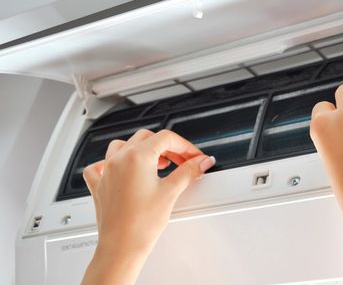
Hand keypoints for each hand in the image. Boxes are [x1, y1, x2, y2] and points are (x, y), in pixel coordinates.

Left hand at [81, 129, 214, 284]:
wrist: (121, 246)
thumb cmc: (141, 224)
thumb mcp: (171, 192)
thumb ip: (188, 172)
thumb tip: (201, 162)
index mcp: (137, 157)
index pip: (166, 138)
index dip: (185, 146)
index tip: (194, 156)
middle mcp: (119, 159)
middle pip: (147, 138)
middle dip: (168, 147)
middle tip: (183, 161)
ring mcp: (107, 171)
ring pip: (123, 145)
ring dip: (143, 149)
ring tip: (157, 162)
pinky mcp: (99, 185)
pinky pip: (100, 164)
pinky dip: (112, 162)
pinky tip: (122, 169)